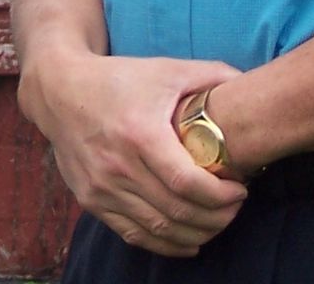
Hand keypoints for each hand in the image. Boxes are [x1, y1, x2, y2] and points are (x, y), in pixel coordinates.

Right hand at [20, 49, 247, 256]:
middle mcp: (117, 165)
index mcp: (139, 133)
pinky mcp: (91, 200)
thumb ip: (212, 76)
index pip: (187, 183)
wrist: (59, 91)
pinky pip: (134, 235)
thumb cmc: (119, 78)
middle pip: (177, 212)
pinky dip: (166, 245)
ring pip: (159, 230)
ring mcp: (101, 187)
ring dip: (197, 233)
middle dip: (217, 217)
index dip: (221, 196)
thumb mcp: (166, 69)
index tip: (240, 189)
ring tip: (218, 221)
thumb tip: (253, 88)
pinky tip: (190, 241)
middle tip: (236, 207)